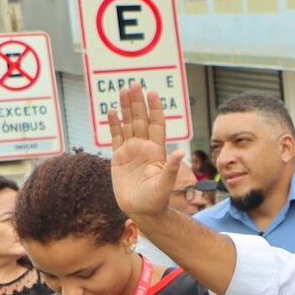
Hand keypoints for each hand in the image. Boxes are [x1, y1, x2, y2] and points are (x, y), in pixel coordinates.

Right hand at [107, 85, 185, 219]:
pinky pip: (116, 137)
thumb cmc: (156, 201)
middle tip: (134, 84)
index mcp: (157, 152)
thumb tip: (182, 153)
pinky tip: (112, 111)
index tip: (153, 93)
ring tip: (124, 91)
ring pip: (128, 124)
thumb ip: (172, 169)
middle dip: (138, 102)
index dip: (155, 109)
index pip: (156, 125)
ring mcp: (131, 151)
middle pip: (141, 120)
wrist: (141, 210)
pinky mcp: (118, 157)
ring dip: (127, 108)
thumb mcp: (165, 185)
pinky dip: (114, 124)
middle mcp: (145, 148)